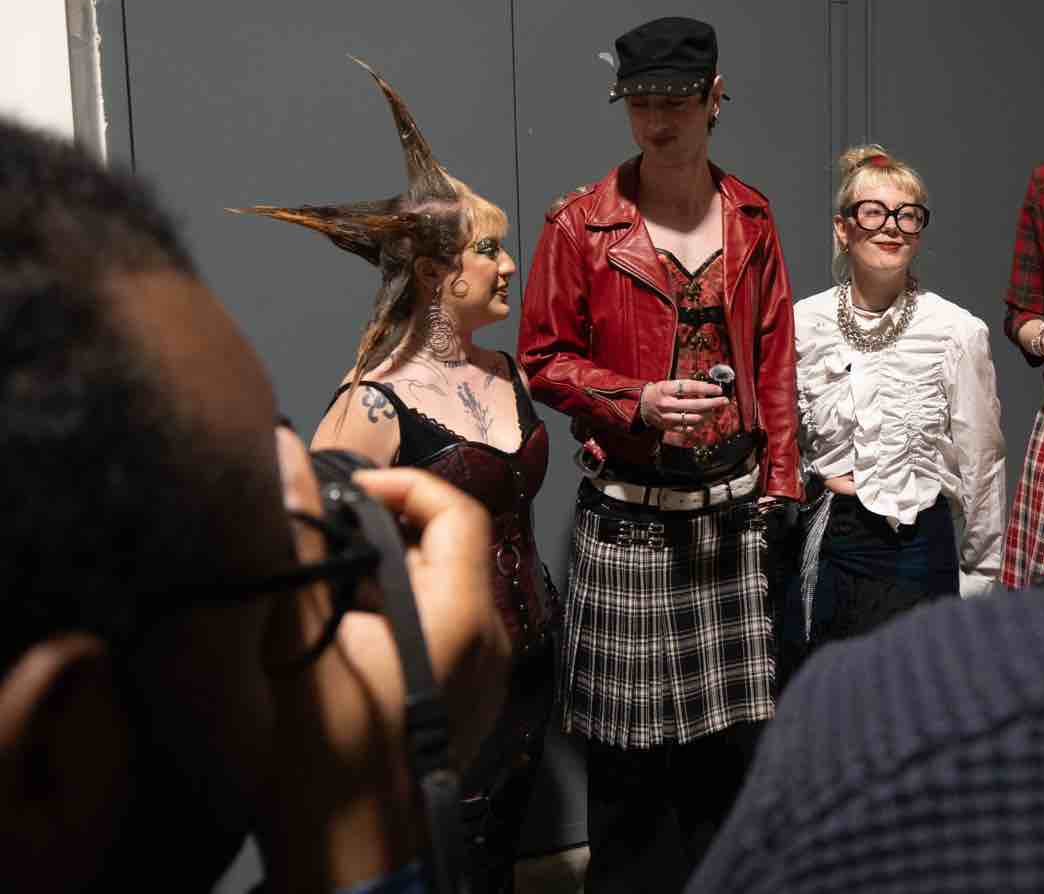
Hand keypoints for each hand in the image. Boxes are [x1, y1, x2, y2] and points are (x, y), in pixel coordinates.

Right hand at [258, 427, 508, 889]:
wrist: (353, 851)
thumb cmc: (331, 758)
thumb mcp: (302, 638)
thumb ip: (296, 545)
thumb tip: (284, 461)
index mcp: (465, 613)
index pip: (456, 509)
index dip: (403, 486)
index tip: (348, 494)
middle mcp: (492, 636)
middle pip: (450, 546)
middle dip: (386, 530)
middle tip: (327, 535)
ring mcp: (487, 671)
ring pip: (445, 588)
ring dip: (387, 574)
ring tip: (327, 584)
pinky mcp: (471, 698)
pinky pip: (446, 628)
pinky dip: (402, 612)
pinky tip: (348, 632)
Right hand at [640, 378, 726, 432]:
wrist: (641, 405)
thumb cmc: (659, 392)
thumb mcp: (669, 383)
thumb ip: (686, 386)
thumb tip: (707, 387)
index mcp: (666, 389)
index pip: (690, 388)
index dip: (706, 388)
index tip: (718, 389)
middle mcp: (667, 404)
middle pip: (696, 405)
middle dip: (713, 403)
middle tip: (724, 400)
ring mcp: (668, 417)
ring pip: (695, 418)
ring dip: (707, 413)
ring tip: (712, 409)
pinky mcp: (669, 427)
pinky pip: (688, 428)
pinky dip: (698, 423)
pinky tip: (702, 417)